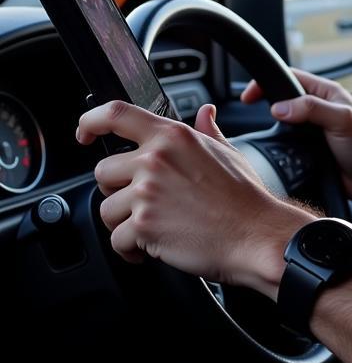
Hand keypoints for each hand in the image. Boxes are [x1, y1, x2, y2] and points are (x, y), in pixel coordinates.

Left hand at [79, 101, 310, 297]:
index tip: (84, 133)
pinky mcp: (144, 226)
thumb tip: (206, 113)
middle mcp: (156, 160)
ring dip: (125, 224)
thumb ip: (207, 131)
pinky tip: (154, 247)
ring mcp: (147, 193)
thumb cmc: (246, 199)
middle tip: (145, 204)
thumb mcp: (228, 153)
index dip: (90, 121)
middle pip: (103, 172)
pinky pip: (116, 240)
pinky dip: (132, 250)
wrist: (256, 236)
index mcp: (173, 137)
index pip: (116, 115)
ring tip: (155, 228)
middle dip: (118, 192)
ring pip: (106, 210)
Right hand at [241, 69, 351, 200]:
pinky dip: (278, 146)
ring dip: (271, 128)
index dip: (268, 82)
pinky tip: (274, 151)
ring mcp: (311, 130)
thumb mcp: (343, 121)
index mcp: (327, 93)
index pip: (291, 77)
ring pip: (282, 123)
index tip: (249, 95)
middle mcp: (318, 109)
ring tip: (263, 132)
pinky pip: (286, 144)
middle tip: (248, 109)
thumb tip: (279, 107)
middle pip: (283, 99)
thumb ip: (312, 109)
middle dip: (266, 102)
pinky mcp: (307, 150)